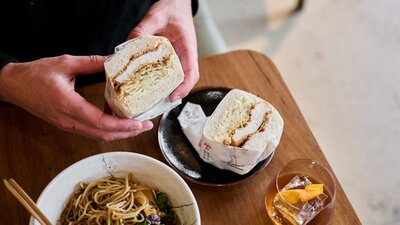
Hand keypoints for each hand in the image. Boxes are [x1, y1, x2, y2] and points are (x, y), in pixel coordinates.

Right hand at [0, 55, 152, 140]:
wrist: (13, 85)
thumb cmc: (35, 75)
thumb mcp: (65, 63)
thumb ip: (91, 62)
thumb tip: (114, 60)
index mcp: (69, 106)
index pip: (101, 123)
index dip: (123, 125)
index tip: (139, 123)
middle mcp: (69, 121)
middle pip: (103, 135)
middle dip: (128, 133)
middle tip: (146, 126)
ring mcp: (68, 125)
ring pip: (98, 136)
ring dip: (119, 133)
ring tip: (137, 126)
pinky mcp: (68, 124)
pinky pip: (91, 132)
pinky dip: (108, 130)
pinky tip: (119, 122)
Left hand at [128, 0, 198, 101]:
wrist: (176, 4)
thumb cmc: (172, 9)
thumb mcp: (155, 16)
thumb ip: (142, 29)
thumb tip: (129, 44)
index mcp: (187, 47)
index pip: (191, 73)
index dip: (184, 88)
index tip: (173, 97)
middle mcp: (185, 56)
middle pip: (183, 81)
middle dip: (172, 95)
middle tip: (156, 104)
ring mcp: (178, 58)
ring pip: (175, 79)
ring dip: (165, 90)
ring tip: (149, 100)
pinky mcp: (170, 58)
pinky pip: (167, 73)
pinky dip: (158, 81)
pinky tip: (144, 86)